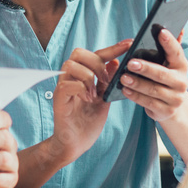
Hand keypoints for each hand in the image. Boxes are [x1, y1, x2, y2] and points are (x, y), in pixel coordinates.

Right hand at [48, 40, 131, 164]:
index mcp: (82, 75)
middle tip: (106, 80)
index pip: (96, 54)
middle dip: (97, 62)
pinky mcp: (58, 99)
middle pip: (79, 53)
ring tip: (95, 93)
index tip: (129, 43)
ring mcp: (62, 87)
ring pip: (71, 65)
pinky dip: (81, 89)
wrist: (75, 144)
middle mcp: (70, 77)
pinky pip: (67, 84)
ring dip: (88, 76)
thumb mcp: (104, 98)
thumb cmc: (88, 123)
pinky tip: (88, 100)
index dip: (113, 48)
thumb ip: (107, 81)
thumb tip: (116, 61)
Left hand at [119, 28, 187, 121]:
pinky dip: (136, 97)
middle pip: (162, 74)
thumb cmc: (165, 77)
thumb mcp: (168, 63)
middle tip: (130, 63)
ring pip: (154, 90)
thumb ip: (170, 47)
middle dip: (146, 68)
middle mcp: (182, 82)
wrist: (172, 106)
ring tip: (123, 78)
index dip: (169, 41)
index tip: (160, 31)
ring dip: (137, 83)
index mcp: (181, 66)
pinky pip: (149, 103)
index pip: (177, 51)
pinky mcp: (167, 111)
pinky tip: (126, 90)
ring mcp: (175, 98)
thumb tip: (180, 28)